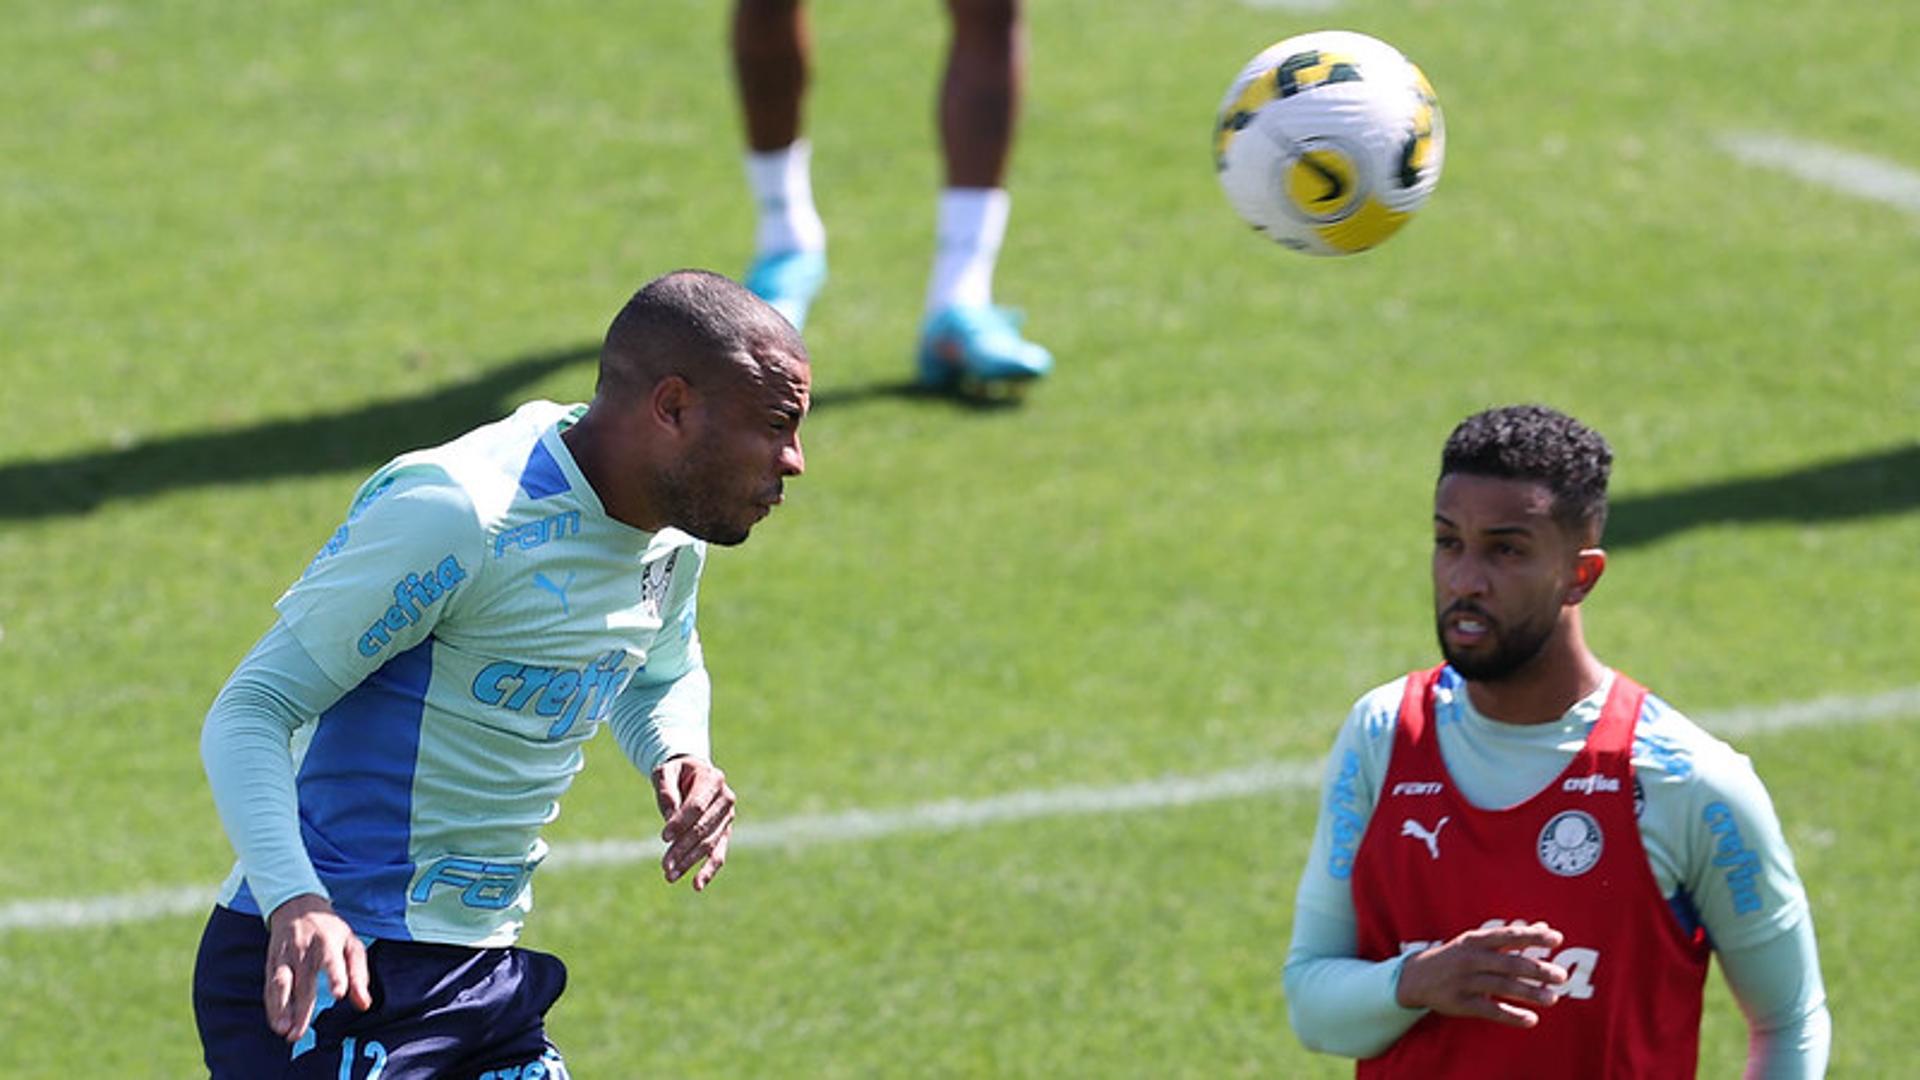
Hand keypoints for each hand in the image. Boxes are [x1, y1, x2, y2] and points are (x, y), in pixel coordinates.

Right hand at [263, 894, 372, 1043]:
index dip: (336, 976)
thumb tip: (363, 1004)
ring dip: (280, 1009)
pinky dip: (272, 1006)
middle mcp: (304, 950)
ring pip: (281, 984)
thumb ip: (359, 975)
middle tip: (298, 1033)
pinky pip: (270, 986)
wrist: (297, 906)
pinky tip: (276, 1022)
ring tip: (283, 1030)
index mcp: (328, 942)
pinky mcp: (272, 963)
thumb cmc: (331, 931)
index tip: (339, 994)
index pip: (332, 960)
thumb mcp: (351, 944)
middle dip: (301, 1009)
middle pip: (303, 981)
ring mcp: (285, 956)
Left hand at [652, 756, 735, 890]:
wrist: (692, 774)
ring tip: (670, 876)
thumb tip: (669, 817)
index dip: (681, 822)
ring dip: (690, 862)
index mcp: (712, 779)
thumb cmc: (676, 773)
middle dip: (683, 848)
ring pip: (709, 844)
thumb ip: (666, 790)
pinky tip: (697, 885)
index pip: (698, 806)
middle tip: (665, 866)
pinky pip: (719, 853)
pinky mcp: (725, 832)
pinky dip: (709, 870)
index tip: (664, 837)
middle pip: (703, 828)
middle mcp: (725, 798)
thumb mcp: (665, 772)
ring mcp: (728, 817)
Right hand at [1395, 921, 1569, 1027]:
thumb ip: (1511, 936)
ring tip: (1552, 998)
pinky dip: (1511, 1015)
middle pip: (1508, 963)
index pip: (1508, 936)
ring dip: (1529, 993)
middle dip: (1536, 969)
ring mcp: (1465, 981)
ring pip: (1502, 987)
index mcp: (1475, 940)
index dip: (1532, 937)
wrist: (1416, 977)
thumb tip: (1545, 926)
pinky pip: (1490, 1010)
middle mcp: (1470, 959)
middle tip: (1562, 976)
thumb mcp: (1477, 941)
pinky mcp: (1461, 1003)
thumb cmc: (1457, 956)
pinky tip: (1531, 1019)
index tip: (1557, 939)